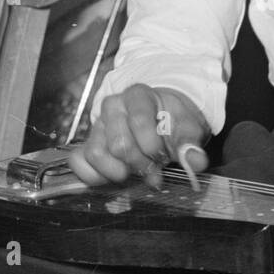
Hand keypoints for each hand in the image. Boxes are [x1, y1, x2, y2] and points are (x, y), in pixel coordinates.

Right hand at [69, 83, 208, 188]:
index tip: (164, 156)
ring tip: (136, 173)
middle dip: (140, 163)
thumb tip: (195, 161)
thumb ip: (191, 143)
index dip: (153, 146)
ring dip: (118, 172)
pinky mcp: (89, 144)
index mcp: (137, 96)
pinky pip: (79, 161)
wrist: (161, 118)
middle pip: (119, 144)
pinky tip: (115, 177)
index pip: (139, 122)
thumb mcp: (188, 127)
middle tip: (155, 168)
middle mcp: (112, 107)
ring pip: (97, 153)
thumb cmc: (172, 120)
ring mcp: (98, 125)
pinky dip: (95, 176)